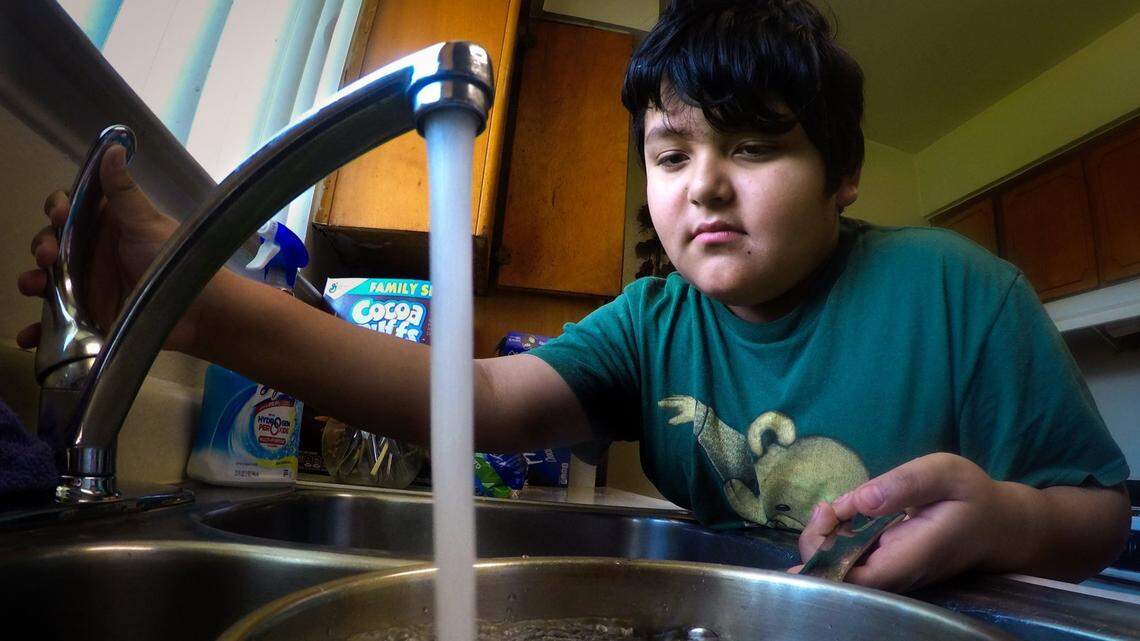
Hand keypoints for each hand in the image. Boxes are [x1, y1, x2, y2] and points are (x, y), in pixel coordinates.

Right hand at [16, 146, 195, 350]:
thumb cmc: (174, 261)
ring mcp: (88, 286)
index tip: (61, 215)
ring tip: (34, 286)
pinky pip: (56, 324)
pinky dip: (38, 330)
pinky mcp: (90, 317)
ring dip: (31, 280)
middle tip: (49, 256)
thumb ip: (124, 192)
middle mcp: (93, 254)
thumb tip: (114, 146)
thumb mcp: (146, 223)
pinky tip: (27, 336)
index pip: (69, 211)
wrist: (198, 312)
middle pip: (51, 244)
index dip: (58, 210)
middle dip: (41, 246)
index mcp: (106, 227)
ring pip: (46, 280)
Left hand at [789, 453, 1023, 592]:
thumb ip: (905, 484)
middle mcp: (897, 571)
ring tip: (830, 508)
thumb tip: (860, 500)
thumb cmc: (973, 497)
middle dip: (818, 544)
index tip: (825, 522)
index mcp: (912, 556)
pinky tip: (841, 513)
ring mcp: (890, 569)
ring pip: (842, 567)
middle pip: (843, 576)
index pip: (860, 579)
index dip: (828, 562)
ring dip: (824, 539)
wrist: (998, 525)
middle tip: (825, 508)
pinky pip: (851, 557)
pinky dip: (836, 537)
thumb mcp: (945, 473)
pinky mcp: (886, 562)